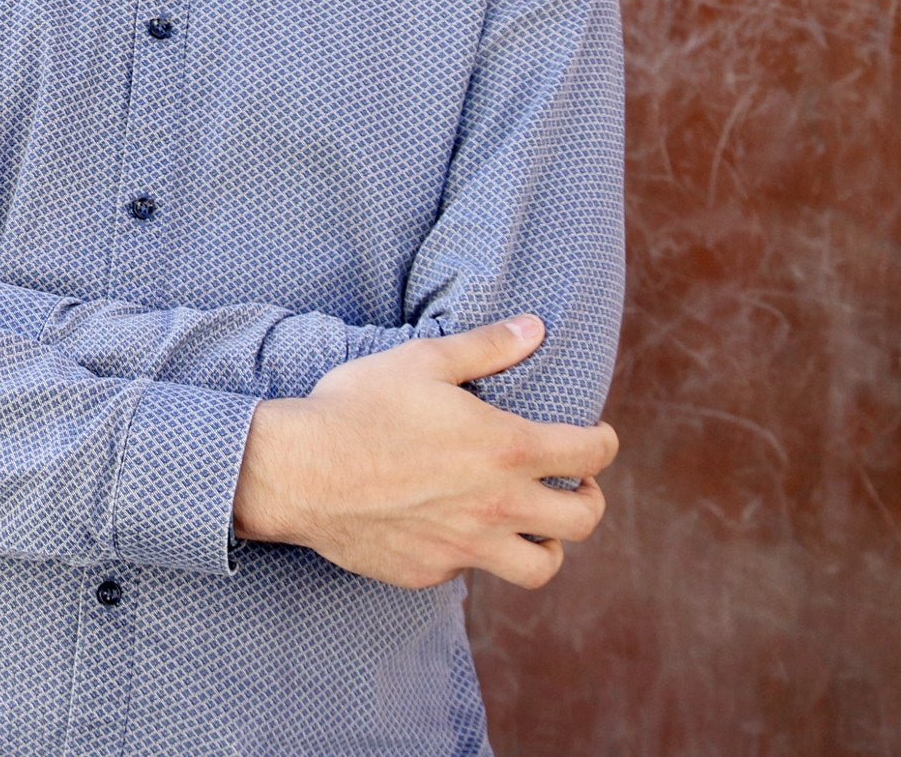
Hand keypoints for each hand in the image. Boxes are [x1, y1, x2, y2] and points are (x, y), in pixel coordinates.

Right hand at [231, 314, 617, 590]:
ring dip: (547, 544)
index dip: (603, 442)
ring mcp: (467, 547)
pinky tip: (451, 529)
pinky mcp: (431, 572)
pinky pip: (472, 573)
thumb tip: (535, 328)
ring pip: (542, 566)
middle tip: (571, 485)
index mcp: (507, 449)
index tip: (594, 436)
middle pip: (583, 520)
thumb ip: (486, 347)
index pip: (592, 454)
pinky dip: (474, 553)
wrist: (297, 471)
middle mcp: (499, 505)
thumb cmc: (356, 408)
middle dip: (588, 499)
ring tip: (531, 525)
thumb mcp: (420, 361)